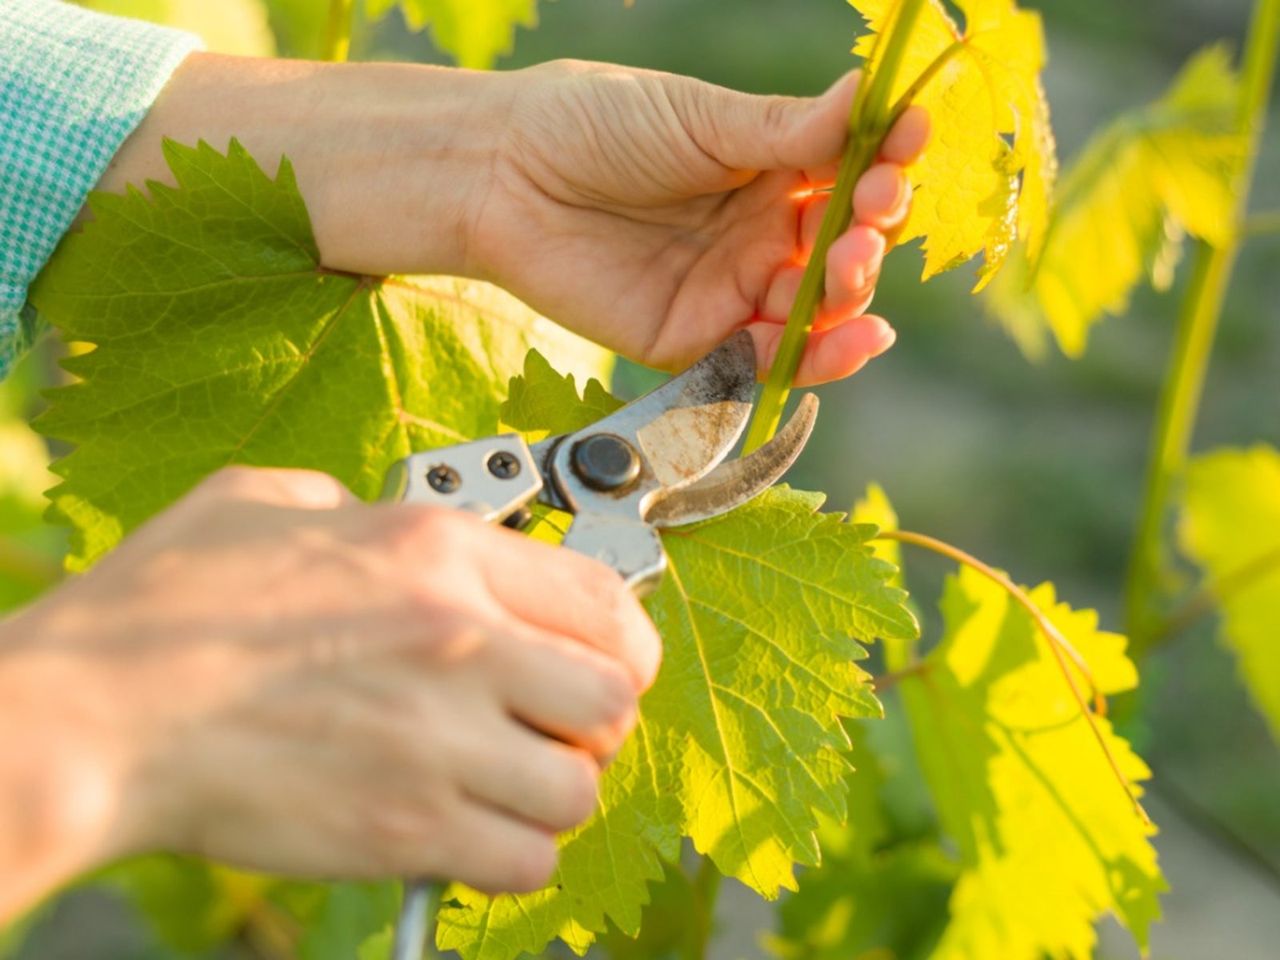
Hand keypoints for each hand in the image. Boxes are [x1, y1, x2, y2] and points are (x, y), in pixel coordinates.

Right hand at [0, 468, 659, 913]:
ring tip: (506, 783)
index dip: (622, 639)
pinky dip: (515, 855)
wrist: (91, 717)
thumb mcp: (264, 502)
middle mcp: (459, 637)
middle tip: (553, 725)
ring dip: (554, 790)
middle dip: (595, 717)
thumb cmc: (162, 610)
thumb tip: (374, 517)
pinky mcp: (406, 828)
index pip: (604, 597)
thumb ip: (348, 502)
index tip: (606, 660)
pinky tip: (470, 832)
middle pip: (614, 695)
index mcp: (437, 551)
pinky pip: (527, 860)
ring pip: (580, 785)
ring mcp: (439, 739)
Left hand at [103, 56, 926, 384]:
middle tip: (870, 219)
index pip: (850, 173)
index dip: (886, 162)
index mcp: (767, 166)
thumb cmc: (593, 125)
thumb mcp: (697, 117)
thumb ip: (782, 129)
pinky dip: (808, 357)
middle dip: (866, 237)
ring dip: (846, 300)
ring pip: (812, 311)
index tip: (909, 141)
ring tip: (850, 277)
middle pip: (841, 248)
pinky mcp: (693, 340)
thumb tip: (870, 97)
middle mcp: (759, 230)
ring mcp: (730, 287)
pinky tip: (843, 339)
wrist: (503, 179)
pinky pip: (761, 359)